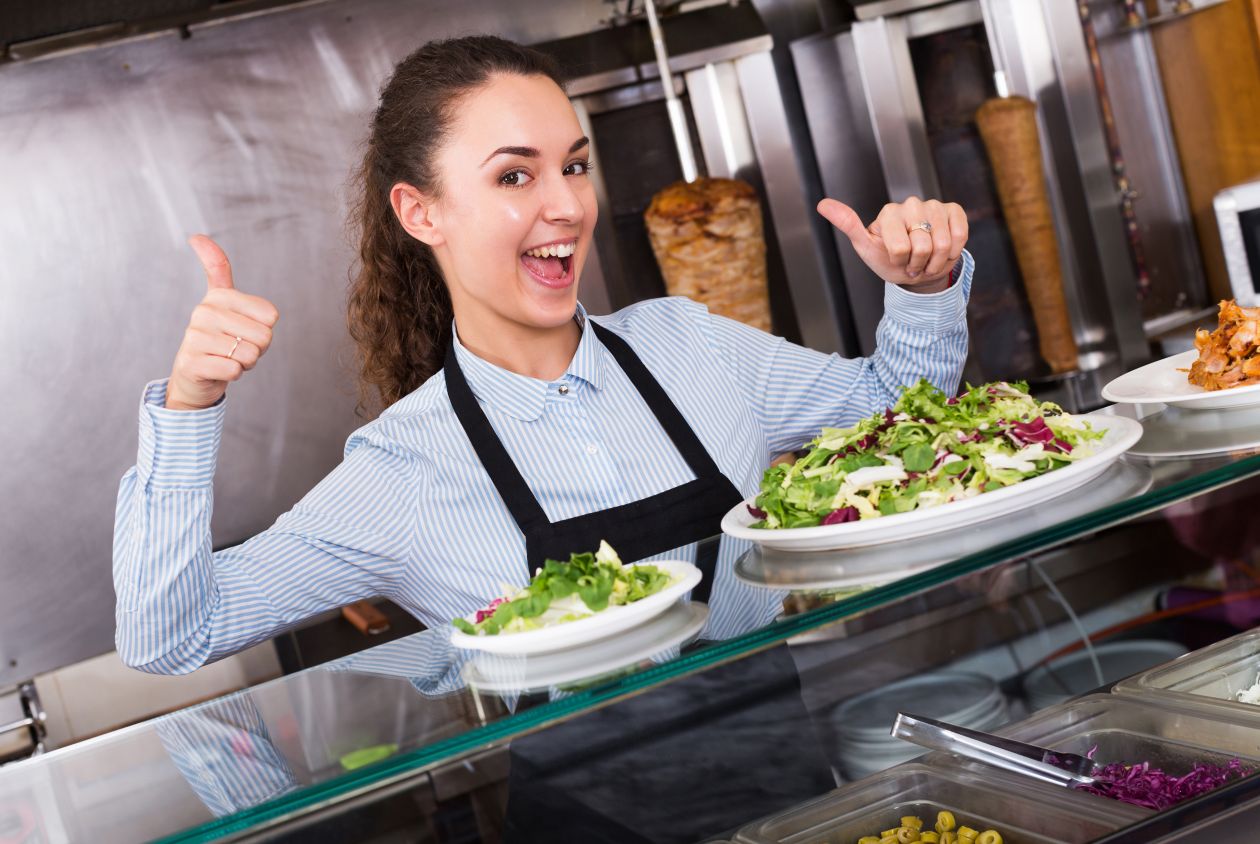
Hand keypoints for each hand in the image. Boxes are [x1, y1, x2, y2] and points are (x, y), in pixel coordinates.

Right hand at [165, 236, 279, 409]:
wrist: (196, 377)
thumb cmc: (222, 341)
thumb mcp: (228, 305)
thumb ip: (218, 269)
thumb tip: (196, 237)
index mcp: (218, 296)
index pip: (270, 315)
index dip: (266, 329)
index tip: (246, 330)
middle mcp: (203, 311)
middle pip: (264, 336)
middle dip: (257, 349)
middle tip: (236, 349)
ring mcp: (194, 336)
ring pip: (250, 354)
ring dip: (245, 363)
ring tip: (227, 358)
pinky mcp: (191, 361)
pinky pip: (234, 369)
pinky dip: (234, 374)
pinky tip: (219, 370)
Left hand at [818, 196, 967, 292]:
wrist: (917, 268)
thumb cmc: (889, 259)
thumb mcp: (866, 247)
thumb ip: (848, 225)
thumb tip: (822, 204)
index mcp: (888, 213)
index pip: (899, 247)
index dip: (900, 262)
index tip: (896, 260)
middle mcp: (911, 204)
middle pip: (921, 246)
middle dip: (918, 263)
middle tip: (912, 262)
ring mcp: (934, 205)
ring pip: (943, 243)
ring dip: (936, 261)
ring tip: (926, 258)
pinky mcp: (953, 210)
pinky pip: (959, 235)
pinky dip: (953, 251)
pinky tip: (944, 251)